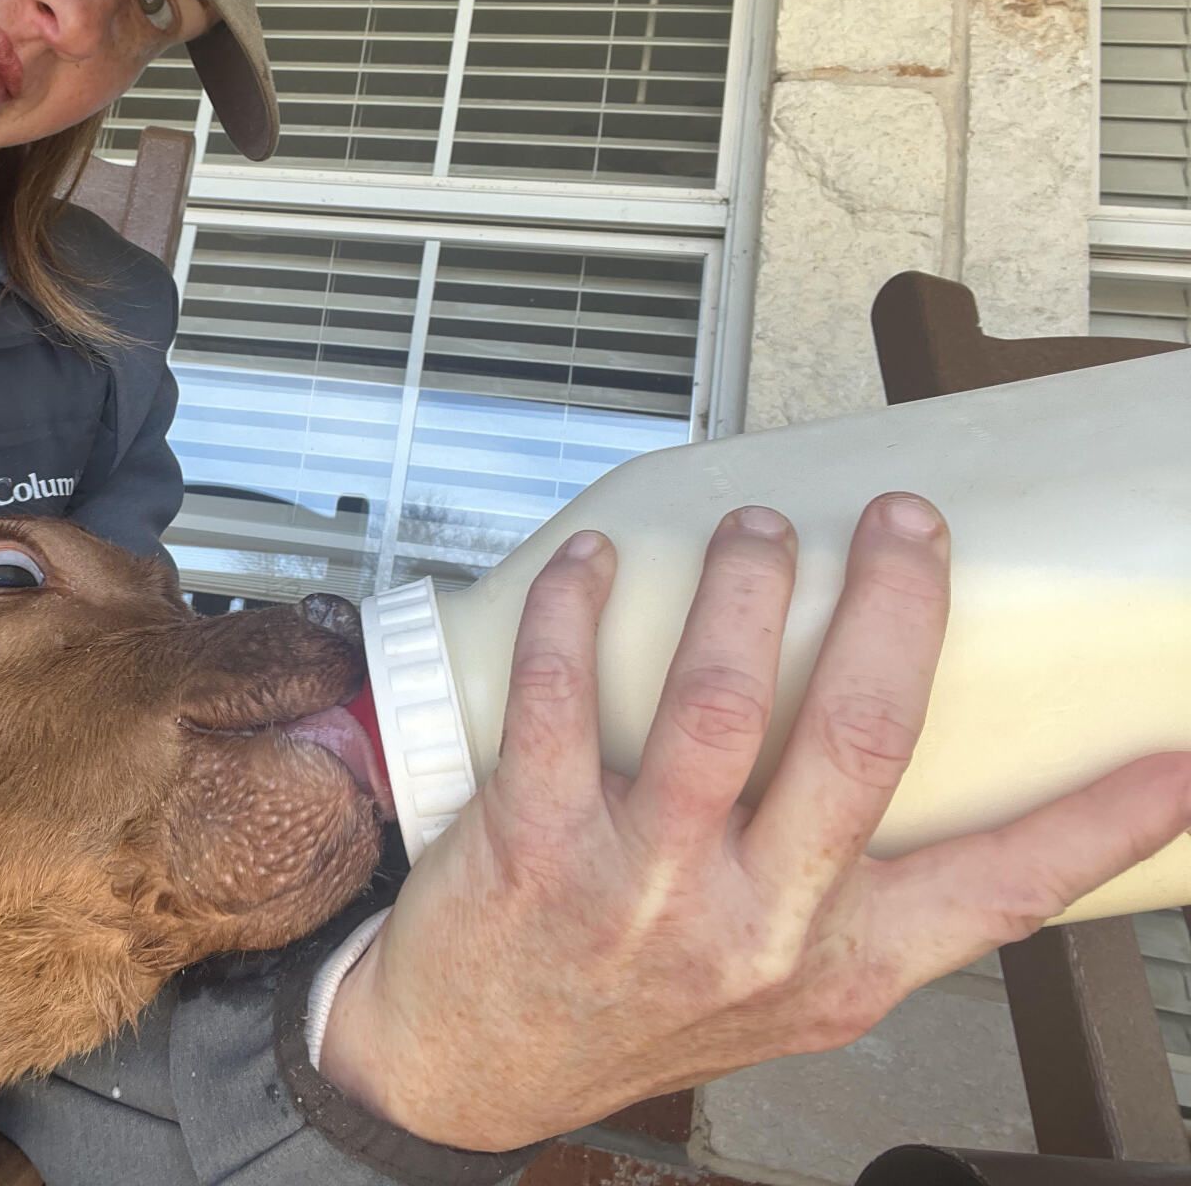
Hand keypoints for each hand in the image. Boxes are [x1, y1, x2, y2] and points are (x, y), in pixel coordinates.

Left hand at [318, 495, 1190, 1151]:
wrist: (472, 1066)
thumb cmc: (631, 1007)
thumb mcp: (780, 988)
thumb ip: (851, 897)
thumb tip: (913, 776)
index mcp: (841, 962)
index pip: (1002, 889)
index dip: (1102, 819)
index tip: (1181, 758)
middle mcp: (756, 926)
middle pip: (858, 740)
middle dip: (894, 607)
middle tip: (906, 524)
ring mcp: (642, 886)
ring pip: (716, 704)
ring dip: (744, 591)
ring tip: (758, 532)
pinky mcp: (534, 842)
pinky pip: (559, 697)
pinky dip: (577, 612)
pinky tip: (594, 566)